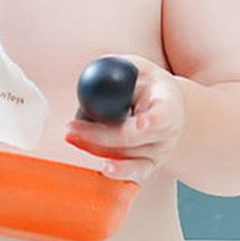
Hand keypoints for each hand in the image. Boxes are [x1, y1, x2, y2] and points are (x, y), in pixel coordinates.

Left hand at [64, 55, 186, 182]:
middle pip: (133, 138)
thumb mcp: (138, 68)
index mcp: (168, 103)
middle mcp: (168, 132)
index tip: (142, 124)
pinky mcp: (150, 165)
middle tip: (71, 128)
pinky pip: (132, 172)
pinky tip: (102, 168)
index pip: (163, 114)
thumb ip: (117, 68)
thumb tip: (93, 73)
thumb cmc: (148, 84)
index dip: (153, 120)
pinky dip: (116, 169)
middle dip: (100, 135)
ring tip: (72, 134)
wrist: (169, 108)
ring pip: (125, 155)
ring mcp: (160, 152)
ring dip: (94, 146)